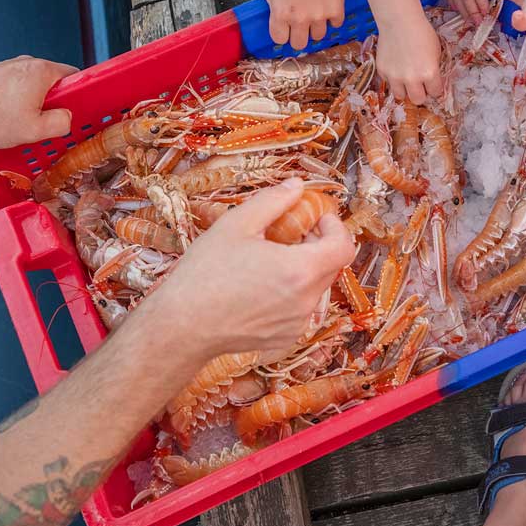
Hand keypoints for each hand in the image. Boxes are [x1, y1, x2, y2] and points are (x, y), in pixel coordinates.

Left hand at [0, 56, 75, 146]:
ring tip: (18, 125)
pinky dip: (13, 103)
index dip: (76, 97)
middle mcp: (27, 63)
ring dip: (30, 105)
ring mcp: (8, 67)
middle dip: (50, 105)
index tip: (71, 112)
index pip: (73, 77)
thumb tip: (66, 119)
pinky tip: (2, 119)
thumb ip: (59, 123)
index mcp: (42, 71)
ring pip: (31, 88)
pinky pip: (14, 89)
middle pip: (51, 83)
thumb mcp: (34, 130)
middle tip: (43, 125)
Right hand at [146, 179, 354, 358]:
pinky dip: (289, 294)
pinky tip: (259, 288)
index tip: (317, 218)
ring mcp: (296, 324)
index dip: (335, 227)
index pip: (344, 247)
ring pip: (314, 289)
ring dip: (302, 270)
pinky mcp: (284, 339)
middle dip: (318, 245)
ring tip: (269, 261)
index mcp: (300, 270)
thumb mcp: (236, 224)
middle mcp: (305, 301)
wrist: (182, 326)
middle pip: (331, 267)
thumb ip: (273, 200)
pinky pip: (299, 310)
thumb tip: (297, 186)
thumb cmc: (205, 273)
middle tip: (290, 233)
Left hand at [257, 0, 344, 50]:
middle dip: (298, 36)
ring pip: (318, 36)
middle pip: (299, 44)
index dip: (281, 34)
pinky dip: (332, 19)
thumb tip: (260, 9)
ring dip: (316, 28)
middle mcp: (300, 19)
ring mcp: (319, 16)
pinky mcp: (336, 10)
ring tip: (314, 15)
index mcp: (281, 15)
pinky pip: (336, 24)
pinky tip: (327, 9)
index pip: (280, 39)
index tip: (284, 28)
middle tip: (300, 26)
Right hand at [376, 10, 443, 102]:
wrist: (399, 21)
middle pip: (418, 100)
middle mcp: (412, 79)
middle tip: (420, 85)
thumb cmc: (422, 33)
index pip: (435, 93)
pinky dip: (392, 78)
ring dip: (405, 90)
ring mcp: (395, 77)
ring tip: (406, 80)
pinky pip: (388, 82)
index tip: (433, 84)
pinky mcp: (382, 72)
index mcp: (429, 73)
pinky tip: (395, 66)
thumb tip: (431, 81)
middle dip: (421, 94)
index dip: (435, 88)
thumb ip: (433, 70)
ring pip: (400, 96)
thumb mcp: (436, 52)